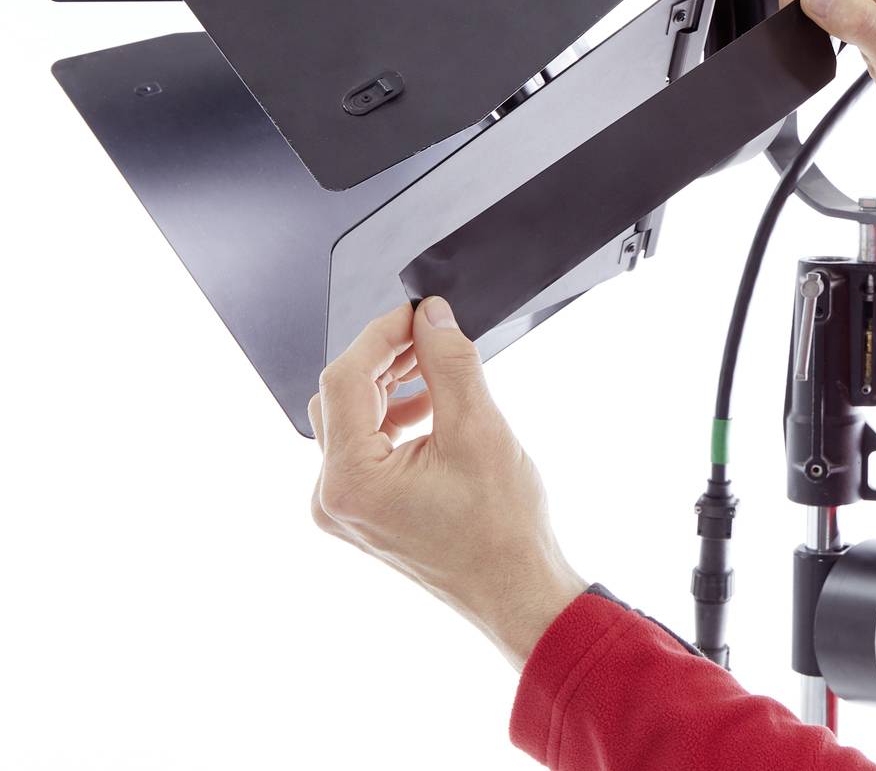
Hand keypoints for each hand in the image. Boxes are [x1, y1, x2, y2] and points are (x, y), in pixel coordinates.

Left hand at [307, 295, 586, 671]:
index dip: (381, 335)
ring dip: (390, 386)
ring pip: (351, 421)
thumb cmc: (501, 530)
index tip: (418, 313)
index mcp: (350, 481)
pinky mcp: (362, 512)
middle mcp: (333, 498)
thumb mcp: (480, 430)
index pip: (345, 381)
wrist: (516, 589)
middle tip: (431, 334)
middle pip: (341, 399)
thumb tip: (432, 317)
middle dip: (385, 359)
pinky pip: (363, 448)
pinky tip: (432, 407)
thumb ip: (450, 364)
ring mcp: (344, 509)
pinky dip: (393, 419)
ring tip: (437, 366)